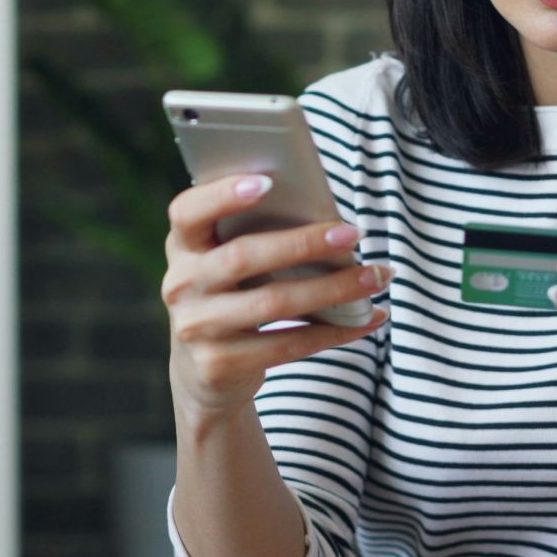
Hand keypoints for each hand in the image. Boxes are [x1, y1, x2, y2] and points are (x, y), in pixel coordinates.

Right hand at [161, 173, 391, 419]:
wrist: (203, 373)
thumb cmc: (231, 297)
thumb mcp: (225, 264)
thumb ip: (252, 237)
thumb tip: (327, 219)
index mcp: (182, 246)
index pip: (187, 212)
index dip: (222, 195)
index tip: (268, 182)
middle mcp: (181, 285)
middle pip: (243, 257)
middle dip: (303, 243)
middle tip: (353, 234)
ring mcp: (196, 328)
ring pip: (273, 303)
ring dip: (333, 288)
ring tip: (375, 277)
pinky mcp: (219, 365)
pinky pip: (287, 345)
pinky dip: (335, 331)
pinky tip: (368, 318)